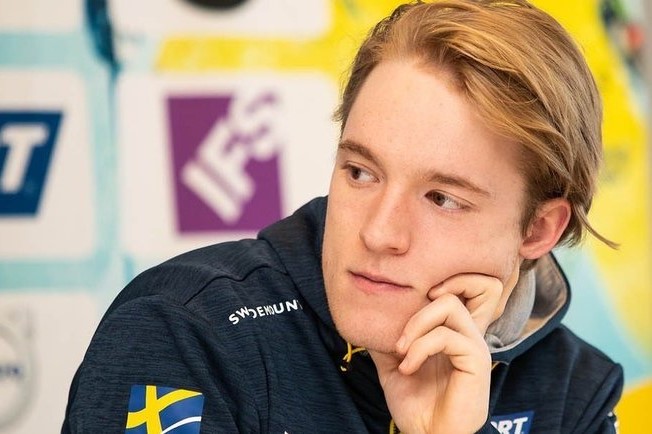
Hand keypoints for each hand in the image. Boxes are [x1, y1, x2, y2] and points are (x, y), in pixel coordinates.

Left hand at [370, 268, 519, 433]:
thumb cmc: (415, 403)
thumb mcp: (392, 363)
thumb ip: (385, 338)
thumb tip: (365, 316)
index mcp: (452, 331)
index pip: (466, 287)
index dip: (447, 281)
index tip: (411, 303)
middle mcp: (467, 333)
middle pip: (458, 288)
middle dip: (419, 307)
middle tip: (399, 338)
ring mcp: (474, 344)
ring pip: (450, 305)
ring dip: (417, 325)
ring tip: (401, 351)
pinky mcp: (476, 359)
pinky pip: (446, 336)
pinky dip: (420, 348)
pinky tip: (408, 367)